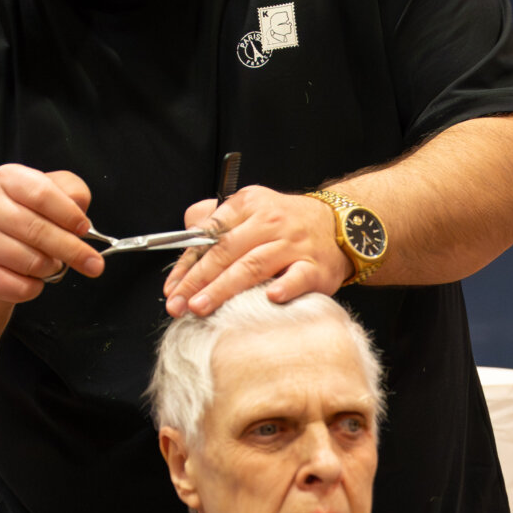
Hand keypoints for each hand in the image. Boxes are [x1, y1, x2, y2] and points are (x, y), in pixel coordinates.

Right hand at [0, 166, 103, 304]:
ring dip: (52, 267)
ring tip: (51, 262)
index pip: (41, 193)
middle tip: (94, 263)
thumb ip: (73, 194)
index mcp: (7, 179)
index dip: (69, 214)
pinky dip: (36, 287)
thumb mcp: (53, 193)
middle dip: (72, 249)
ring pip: (32, 262)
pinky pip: (21, 287)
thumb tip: (83, 221)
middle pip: (37, 230)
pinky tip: (32, 277)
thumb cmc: (28, 218)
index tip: (86, 228)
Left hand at [162, 186, 351, 316]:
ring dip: (224, 288)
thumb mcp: (251, 209)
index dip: (187, 263)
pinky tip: (270, 298)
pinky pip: (298, 277)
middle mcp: (270, 221)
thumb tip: (186, 231)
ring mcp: (294, 244)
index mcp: (249, 205)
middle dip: (197, 279)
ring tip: (201, 307)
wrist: (340, 227)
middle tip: (179, 303)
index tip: (171, 287)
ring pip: (253, 265)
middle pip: (226, 251)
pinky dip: (285, 287)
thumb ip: (216, 220)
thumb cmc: (288, 224)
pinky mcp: (315, 266)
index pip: (210, 234)